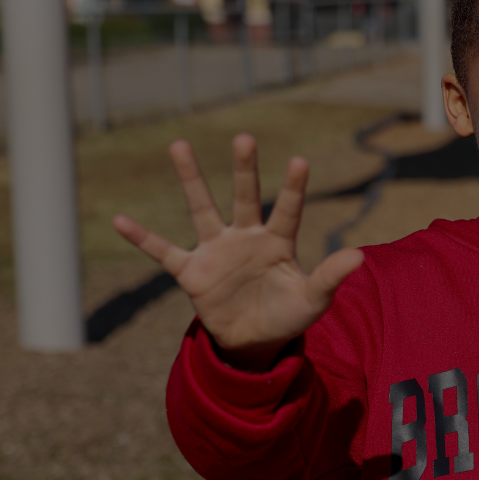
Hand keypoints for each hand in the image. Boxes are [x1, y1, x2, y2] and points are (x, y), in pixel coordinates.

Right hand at [112, 134, 363, 370]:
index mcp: (278, 242)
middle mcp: (246, 237)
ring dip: (192, 179)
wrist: (254, 341)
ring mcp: (217, 251)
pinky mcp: (192, 272)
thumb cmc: (287, 315)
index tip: (300, 160)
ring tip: (179, 144)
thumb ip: (330, 276)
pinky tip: (118, 220)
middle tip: (245, 138)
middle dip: (244, 170)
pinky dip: (142, 238)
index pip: (288, 211)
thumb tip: (360, 256)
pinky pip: (162, 252)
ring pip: (202, 208)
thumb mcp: (313, 300)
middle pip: (245, 197)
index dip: (294, 189)